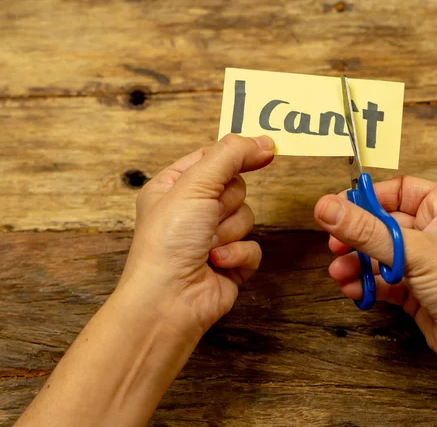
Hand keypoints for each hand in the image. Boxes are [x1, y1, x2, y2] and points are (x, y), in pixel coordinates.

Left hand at [120, 134, 274, 337]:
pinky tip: (217, 264)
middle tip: (207, 217)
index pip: (214, 158)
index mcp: (175, 186)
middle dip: (226, 205)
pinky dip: (238, 255)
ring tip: (206, 246)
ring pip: (248, 216)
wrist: (170, 300)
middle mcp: (193, 210)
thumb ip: (231, 156)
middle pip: (237, 187)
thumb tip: (264, 141)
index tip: (263, 151)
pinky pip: (253, 246)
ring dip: (230, 232)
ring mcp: (212, 237)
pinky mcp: (230, 262)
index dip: (236, 155)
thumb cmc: (167, 243)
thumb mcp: (195, 185)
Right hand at [314, 176, 436, 378]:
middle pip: (385, 223)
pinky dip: (368, 283)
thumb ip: (366, 230)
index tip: (340, 208)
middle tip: (335, 245)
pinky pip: (385, 279)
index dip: (369, 198)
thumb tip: (328, 207)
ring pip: (382, 253)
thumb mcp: (412, 252)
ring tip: (339, 272)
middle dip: (357, 237)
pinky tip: (354, 289)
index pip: (400, 189)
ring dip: (358, 263)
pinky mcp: (418, 289)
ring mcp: (427, 262)